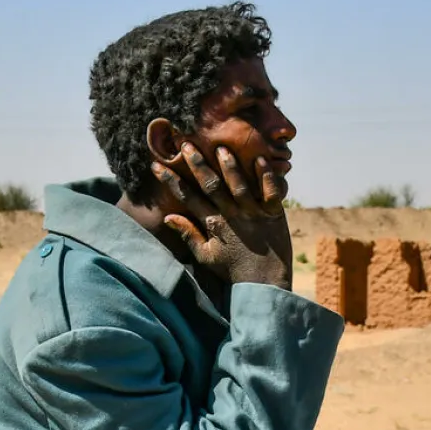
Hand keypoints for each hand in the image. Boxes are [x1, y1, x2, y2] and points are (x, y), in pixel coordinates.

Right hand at [152, 142, 293, 288]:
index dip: (171, 181)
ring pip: (240, 186)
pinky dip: (267, 177)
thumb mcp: (205, 256)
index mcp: (213, 224)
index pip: (188, 198)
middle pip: (212, 186)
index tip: (156, 166)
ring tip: (221, 148)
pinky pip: (271, 193)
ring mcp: (254, 213)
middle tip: (186, 144)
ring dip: (230, 167)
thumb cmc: (233, 270)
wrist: (264, 284)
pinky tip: (261, 160)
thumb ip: (188, 235)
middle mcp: (232, 215)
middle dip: (198, 165)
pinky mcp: (274, 214)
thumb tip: (168, 218)